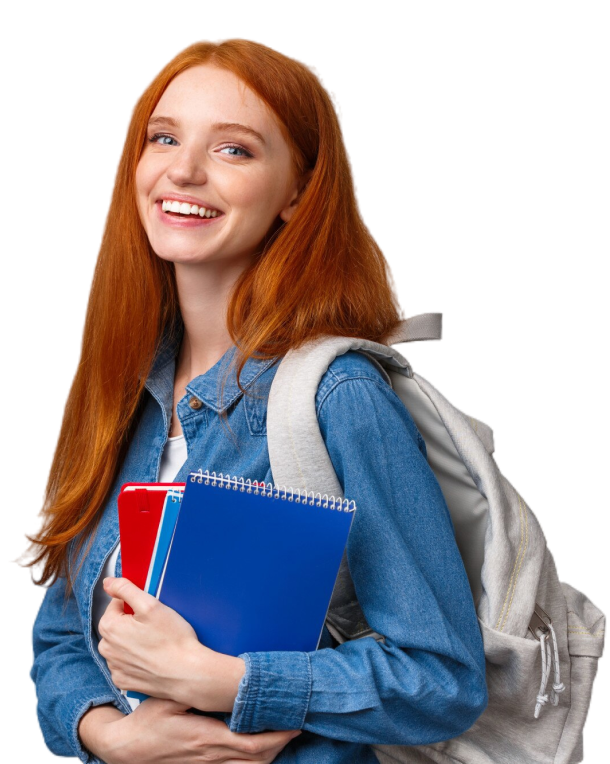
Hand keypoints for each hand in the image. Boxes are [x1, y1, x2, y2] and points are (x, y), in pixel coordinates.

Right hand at [80, 698, 301, 763]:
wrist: (125, 748)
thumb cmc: (147, 719)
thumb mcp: (169, 700)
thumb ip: (194, 693)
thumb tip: (219, 682)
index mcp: (205, 737)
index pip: (250, 743)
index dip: (275, 737)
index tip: (292, 724)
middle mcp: (208, 756)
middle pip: (255, 760)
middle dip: (278, 746)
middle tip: (294, 728)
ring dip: (267, 755)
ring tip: (281, 737)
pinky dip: (250, 763)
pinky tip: (258, 751)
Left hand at [98, 577, 245, 710]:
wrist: (187, 674)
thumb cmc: (172, 640)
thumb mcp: (151, 605)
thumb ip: (126, 589)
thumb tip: (108, 582)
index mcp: (110, 628)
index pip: (116, 604)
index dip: (134, 604)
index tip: (150, 611)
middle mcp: (107, 649)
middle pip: (117, 625)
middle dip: (132, 622)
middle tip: (155, 626)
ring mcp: (115, 668)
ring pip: (120, 645)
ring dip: (132, 641)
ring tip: (155, 642)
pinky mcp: (124, 681)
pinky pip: (125, 664)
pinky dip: (135, 659)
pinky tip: (152, 657)